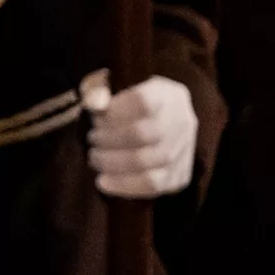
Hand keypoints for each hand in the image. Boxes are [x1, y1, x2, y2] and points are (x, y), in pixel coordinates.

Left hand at [78, 71, 198, 198]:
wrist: (162, 125)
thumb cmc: (132, 106)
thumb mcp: (115, 88)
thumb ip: (99, 91)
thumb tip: (94, 102)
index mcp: (167, 94)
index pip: (142, 102)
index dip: (114, 112)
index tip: (96, 117)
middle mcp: (181, 121)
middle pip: (141, 135)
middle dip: (108, 140)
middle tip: (92, 140)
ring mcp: (183, 150)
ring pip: (146, 163)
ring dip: (111, 163)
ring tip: (95, 159)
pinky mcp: (179, 175)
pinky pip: (152, 186)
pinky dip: (123, 186)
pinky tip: (103, 181)